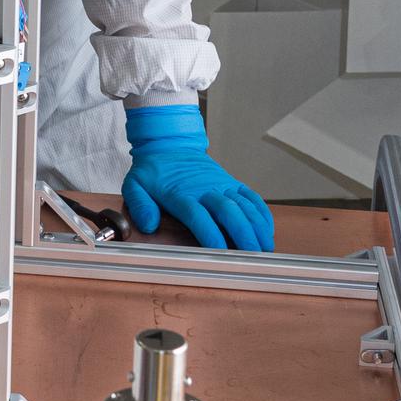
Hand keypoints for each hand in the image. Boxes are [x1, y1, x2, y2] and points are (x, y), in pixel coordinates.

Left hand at [121, 103, 274, 251]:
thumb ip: (139, 204)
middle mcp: (205, 189)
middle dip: (242, 233)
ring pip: (244, 205)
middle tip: (252, 255)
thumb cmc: (153, 171)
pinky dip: (261, 213)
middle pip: (228, 211)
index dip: (210, 233)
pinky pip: (251, 197)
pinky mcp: (232, 183)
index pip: (199, 216)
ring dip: (256, 226)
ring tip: (264, 247)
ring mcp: (221, 185)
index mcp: (180, 193)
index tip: (221, 250)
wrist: (170, 145)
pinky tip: (266, 230)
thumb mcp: (134, 184)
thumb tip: (149, 225)